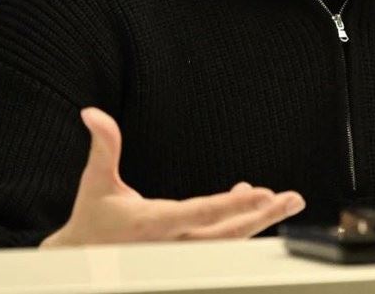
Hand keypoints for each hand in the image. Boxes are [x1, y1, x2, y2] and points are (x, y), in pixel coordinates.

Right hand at [41, 107, 304, 246]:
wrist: (83, 262)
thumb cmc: (92, 219)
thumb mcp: (95, 181)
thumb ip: (103, 146)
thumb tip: (92, 113)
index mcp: (153, 224)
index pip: (200, 213)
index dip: (233, 206)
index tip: (263, 194)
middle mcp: (172, 244)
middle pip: (226, 234)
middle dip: (262, 216)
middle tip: (291, 199)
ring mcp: (182, 254)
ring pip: (228, 240)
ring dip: (259, 220)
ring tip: (286, 201)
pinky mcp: (186, 254)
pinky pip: (221, 240)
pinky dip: (240, 220)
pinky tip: (254, 202)